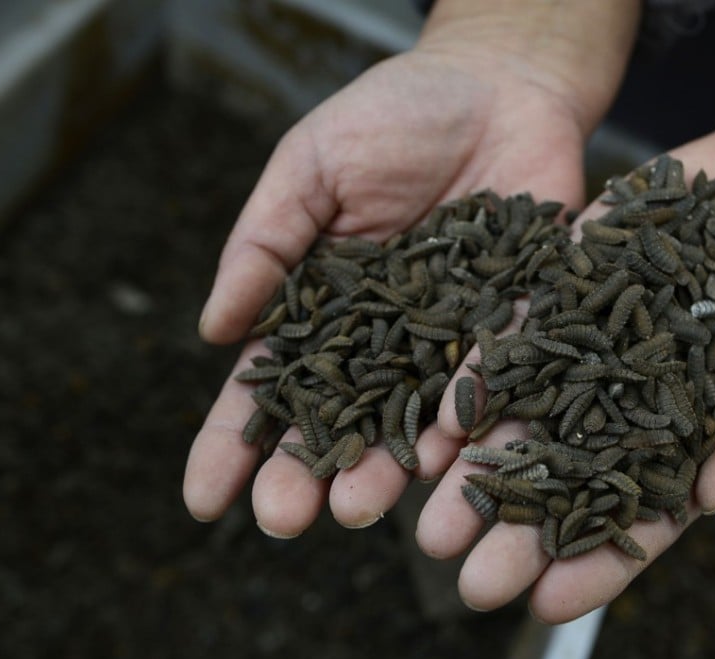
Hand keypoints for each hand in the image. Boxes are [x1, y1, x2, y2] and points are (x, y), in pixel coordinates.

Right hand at [183, 45, 591, 534]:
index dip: (230, 443)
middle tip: (284, 518)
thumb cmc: (393, 117)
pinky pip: (490, 379)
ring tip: (358, 508)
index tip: (201, 500)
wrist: (499, 84)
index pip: (266, 386)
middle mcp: (383, 340)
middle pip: (337, 420)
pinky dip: (466, 417)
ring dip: (384, 469)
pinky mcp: (513, 324)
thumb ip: (265, 245)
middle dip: (306, 472)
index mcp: (323, 308)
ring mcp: (448, 340)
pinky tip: (439, 457)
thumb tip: (211, 330)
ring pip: (411, 420)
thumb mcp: (310, 168)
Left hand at [416, 32, 714, 622]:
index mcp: (692, 432)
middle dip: (519, 531)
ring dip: (478, 471)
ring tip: (432, 524)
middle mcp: (630, 397)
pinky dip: (478, 379)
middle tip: (472, 582)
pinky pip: (515, 333)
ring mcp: (592, 342)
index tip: (550, 603)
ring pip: (526, 417)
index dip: (599, 562)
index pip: (641, 513)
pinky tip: (442, 423)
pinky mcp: (566, 282)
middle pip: (567, 475)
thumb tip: (713, 498)